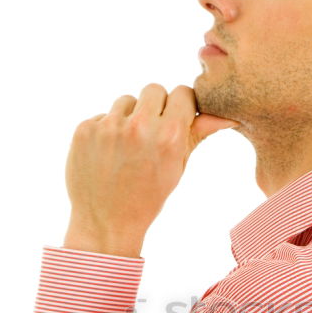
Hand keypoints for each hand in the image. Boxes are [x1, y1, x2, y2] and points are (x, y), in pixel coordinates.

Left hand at [64, 83, 237, 243]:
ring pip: (126, 101)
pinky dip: (106, 130)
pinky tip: (107, 154)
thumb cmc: (148, 197)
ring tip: (127, 148)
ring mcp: (109, 126)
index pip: (182, 93)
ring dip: (129, 117)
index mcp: (170, 136)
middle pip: (154, 89)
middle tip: (150, 134)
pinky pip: (102, 115)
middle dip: (155, 107)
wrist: (106, 223)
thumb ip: (197, 134)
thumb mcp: (178, 167)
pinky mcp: (85, 130)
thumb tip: (226, 116)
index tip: (175, 119)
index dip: (180, 106)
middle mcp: (140, 127)